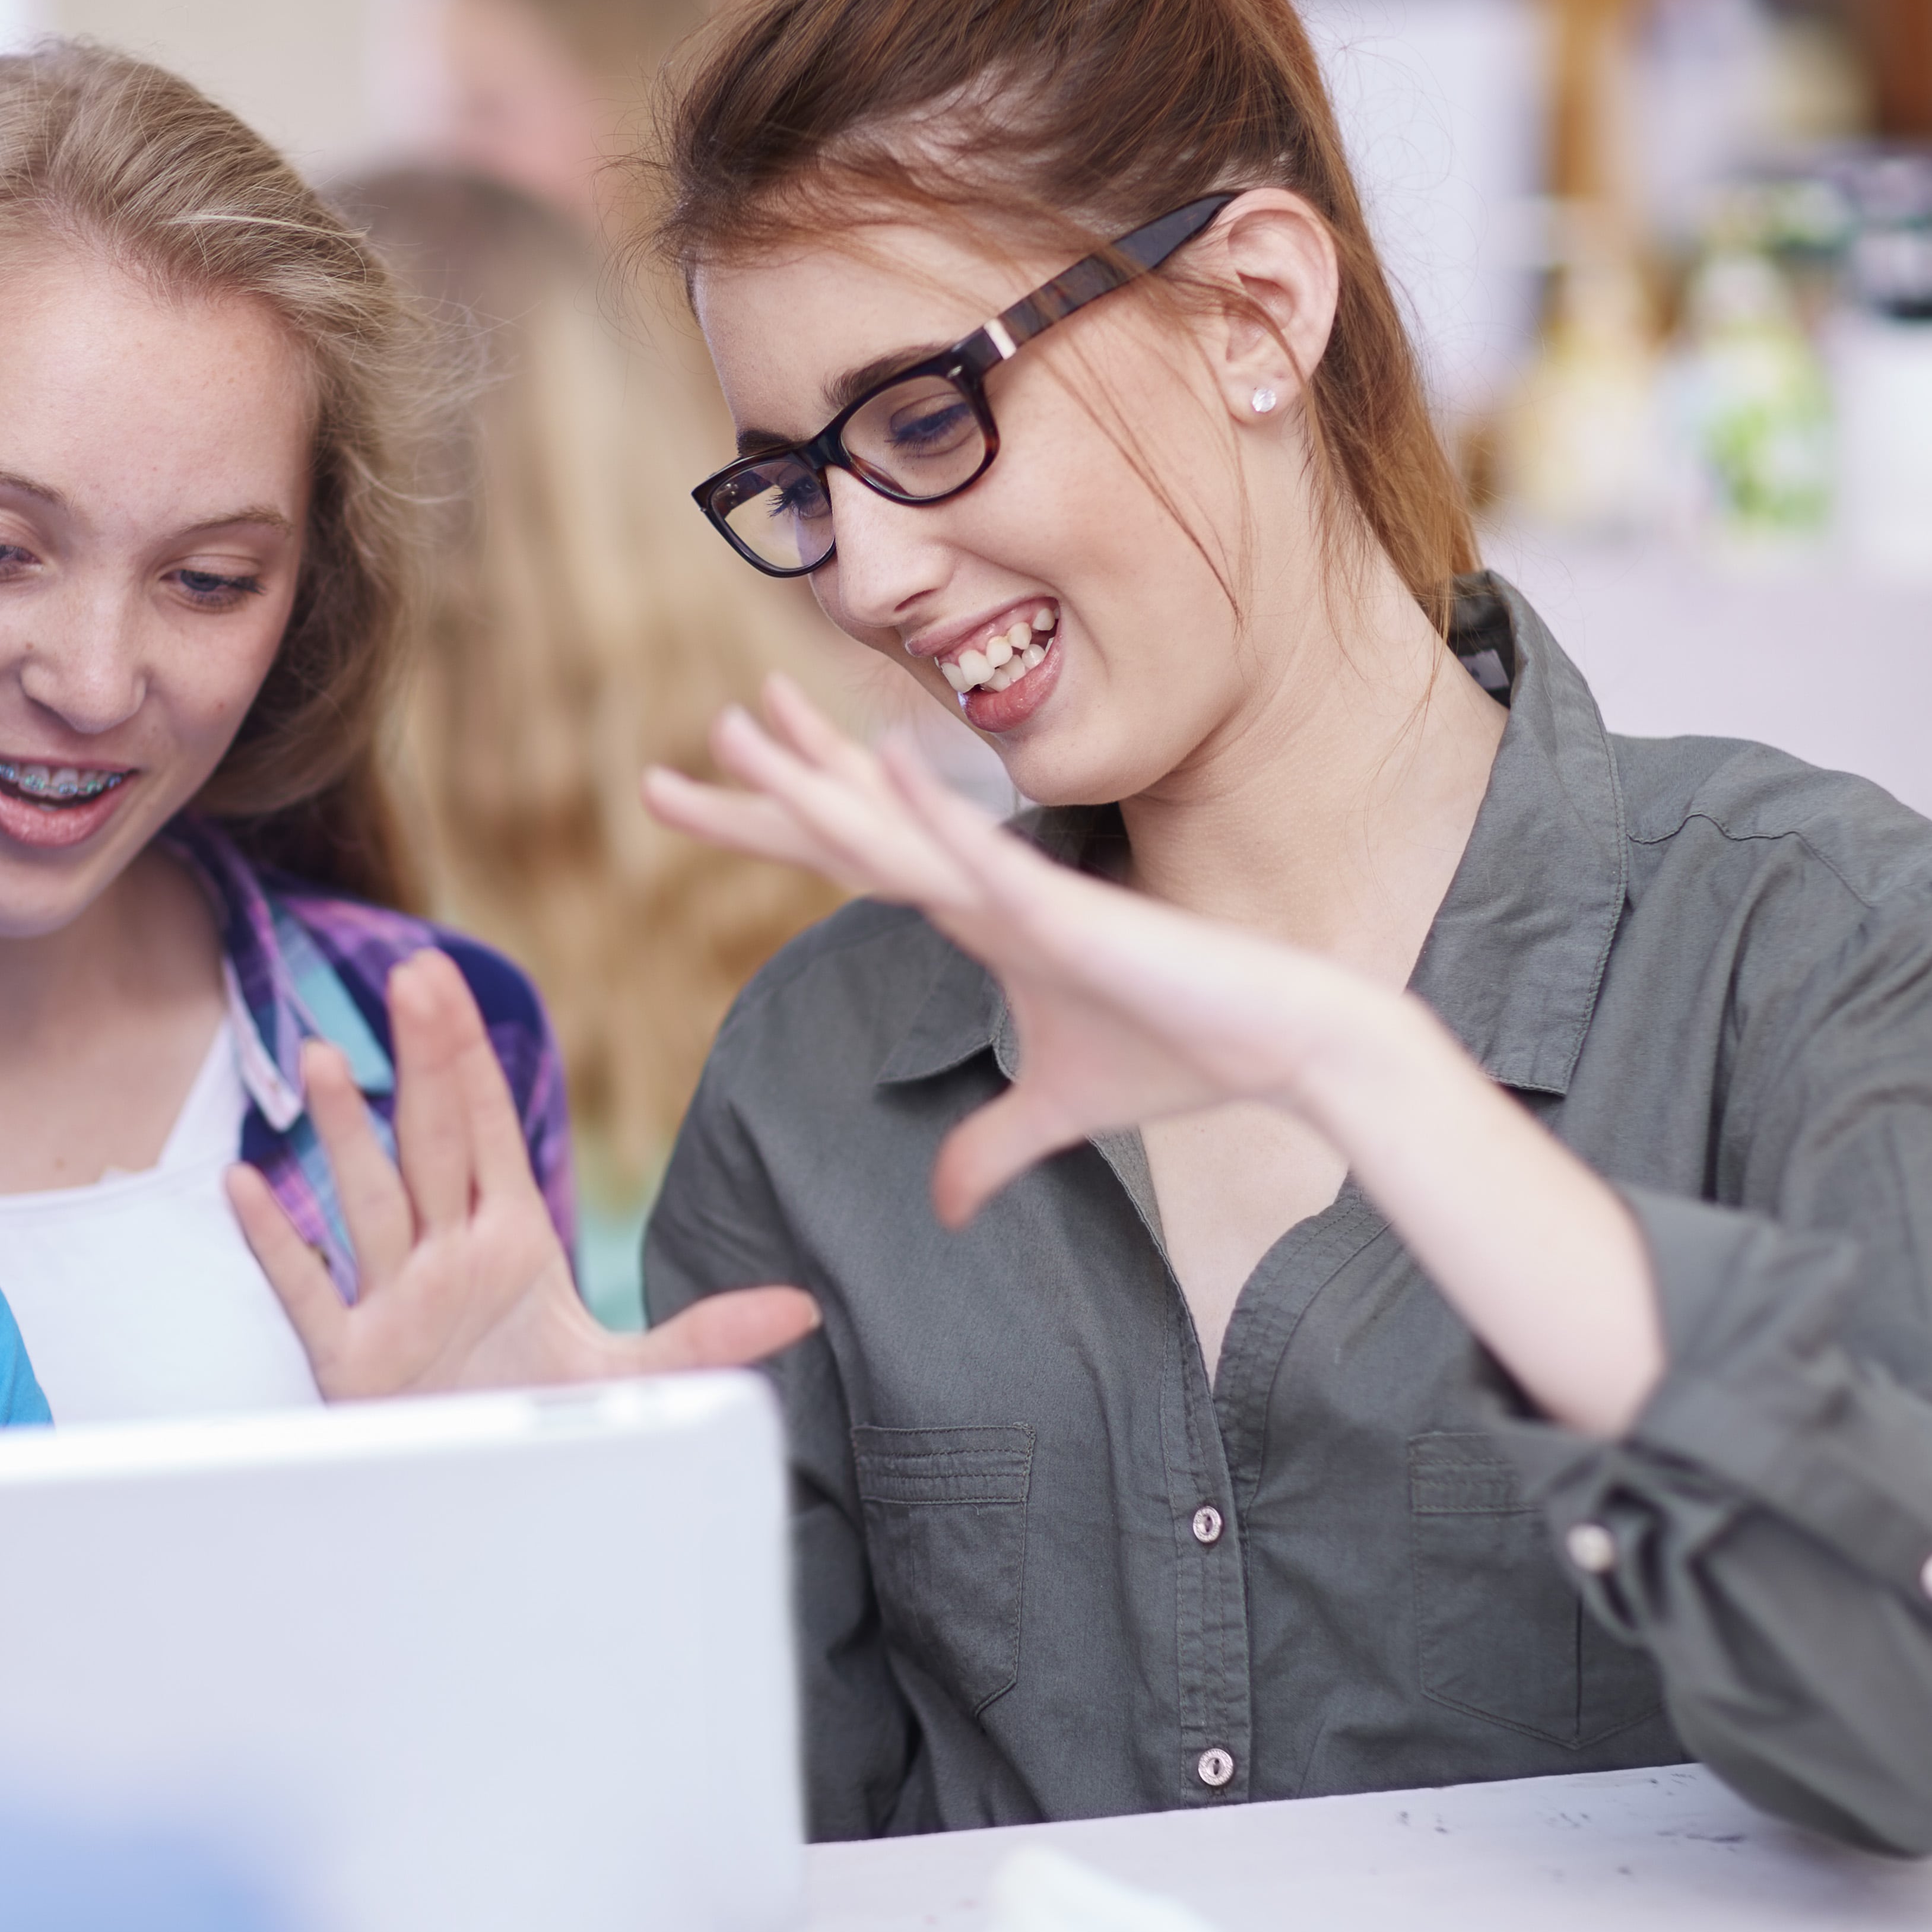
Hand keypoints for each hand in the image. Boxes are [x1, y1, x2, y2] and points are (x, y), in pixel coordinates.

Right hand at [227, 950, 818, 1397]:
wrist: (484, 1500)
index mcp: (511, 1242)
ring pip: (366, 1200)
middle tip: (408, 974)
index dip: (471, 1059)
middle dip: (421, 1060)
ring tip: (322, 1055)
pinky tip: (247, 1184)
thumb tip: (803, 1308)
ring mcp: (394, 1300)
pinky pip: (307, 1287)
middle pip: (430, 1141)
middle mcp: (448, 1256)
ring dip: (342, 1132)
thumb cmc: (541, 1418)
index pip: (490, 1134)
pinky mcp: (350, 1357)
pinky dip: (276, 1240)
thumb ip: (707, 1336)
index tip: (449, 982)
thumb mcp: (631, 1378)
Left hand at [644, 677, 1395, 1224]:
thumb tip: (946, 1205)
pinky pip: (985, 859)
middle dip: (755, 798)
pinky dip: (933, 816)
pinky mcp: (1068, 912)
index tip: (696, 795)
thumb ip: (991, 1149)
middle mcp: (980, 888)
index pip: (848, 862)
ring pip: (894, 831)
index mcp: (972, 917)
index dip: (773, 827)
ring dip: (815, 780)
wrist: (1275, 1043)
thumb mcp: (1058, 1115)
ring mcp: (1020, 893)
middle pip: (844, 833)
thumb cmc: (1176, 1055)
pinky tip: (881, 768)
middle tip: (656, 775)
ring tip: (738, 727)